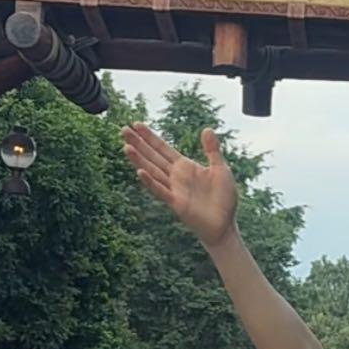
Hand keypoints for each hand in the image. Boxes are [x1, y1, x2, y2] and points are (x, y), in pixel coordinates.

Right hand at [122, 123, 237, 248]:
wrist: (225, 224)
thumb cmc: (223, 198)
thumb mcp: (220, 169)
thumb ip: (212, 150)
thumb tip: (206, 129)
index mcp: (185, 166)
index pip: (163, 148)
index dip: (150, 137)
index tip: (136, 124)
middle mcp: (175, 176)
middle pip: (153, 157)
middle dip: (138, 143)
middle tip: (123, 129)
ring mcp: (174, 189)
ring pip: (152, 171)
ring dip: (139, 160)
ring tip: (126, 147)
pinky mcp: (176, 203)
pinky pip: (161, 191)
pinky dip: (151, 182)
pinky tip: (140, 172)